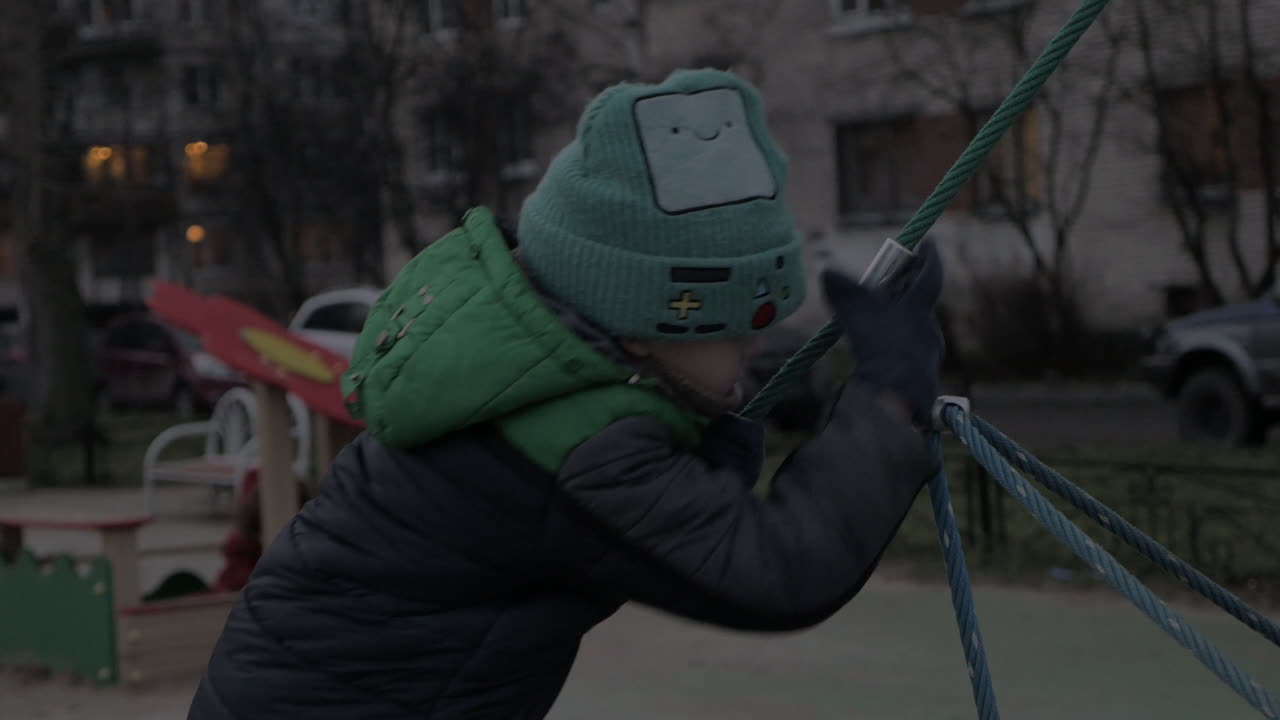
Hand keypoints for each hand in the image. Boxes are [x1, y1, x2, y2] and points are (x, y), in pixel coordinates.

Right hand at [821, 240, 944, 425]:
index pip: (931, 275)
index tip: (928, 243)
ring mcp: (929, 358)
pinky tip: (876, 357)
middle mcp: (930, 331)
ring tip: (873, 326)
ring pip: (912, 331)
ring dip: (896, 324)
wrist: (896, 399)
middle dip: (904, 292)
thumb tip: (828, 272)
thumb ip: (843, 291)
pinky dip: (893, 349)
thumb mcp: (856, 315)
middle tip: (887, 286)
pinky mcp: (922, 380)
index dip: (930, 256)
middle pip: (918, 304)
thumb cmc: (879, 350)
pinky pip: (908, 355)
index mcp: (920, 309)